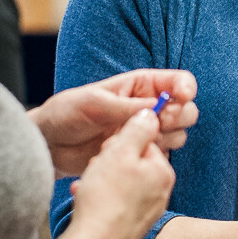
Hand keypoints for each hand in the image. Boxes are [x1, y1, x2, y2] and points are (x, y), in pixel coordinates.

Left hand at [30, 69, 197, 176]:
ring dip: (165, 139)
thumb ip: (126, 106)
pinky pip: (162, 156)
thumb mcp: (95, 103)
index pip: (178, 81)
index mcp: (141, 86)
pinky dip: (153, 156)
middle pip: (186, 110)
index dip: (185, 88)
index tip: (182, 97)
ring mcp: (145, 132)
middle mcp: (149, 107)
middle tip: (158, 123)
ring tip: (135, 141)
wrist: (51, 144)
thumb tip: (157, 107)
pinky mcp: (140, 152)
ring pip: (178, 134)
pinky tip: (130, 155)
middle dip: (178, 116)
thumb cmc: (67, 113)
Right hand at [62, 107, 176, 238]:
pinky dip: (101, 199)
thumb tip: (150, 113)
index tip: (105, 152)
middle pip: (132, 163)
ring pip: (121, 183)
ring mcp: (148, 211)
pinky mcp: (132, 226)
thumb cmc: (106, 196)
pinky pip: (115, 203)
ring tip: (88, 187)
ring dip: (101, 181)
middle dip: (109, 163)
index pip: (143, 142)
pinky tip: (86, 201)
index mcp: (163, 171)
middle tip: (95, 170)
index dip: (119, 143)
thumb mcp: (120, 151)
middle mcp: (161, 192)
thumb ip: (138, 128)